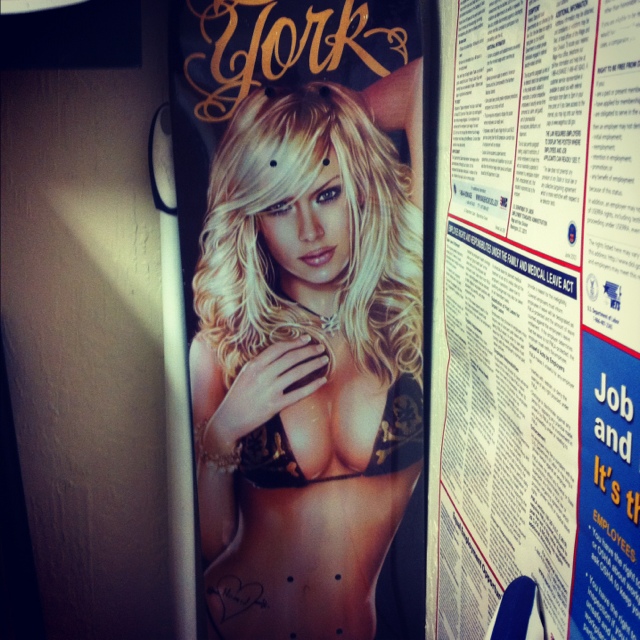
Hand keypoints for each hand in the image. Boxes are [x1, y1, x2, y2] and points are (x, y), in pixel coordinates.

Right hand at [206, 336, 327, 449]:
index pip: (278, 348)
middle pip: (291, 358)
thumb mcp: (245, 374)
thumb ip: (261, 363)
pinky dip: (312, 385)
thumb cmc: (238, 396)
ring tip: (324, 359)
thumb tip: (283, 353)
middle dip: (308, 351)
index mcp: (254, 365)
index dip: (295, 342)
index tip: (307, 338)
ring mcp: (269, 390)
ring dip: (313, 364)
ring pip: (297, 373)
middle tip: (321, 347)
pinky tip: (323, 380)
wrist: (228, 419)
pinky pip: (298, 393)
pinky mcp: (275, 405)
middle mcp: (262, 375)